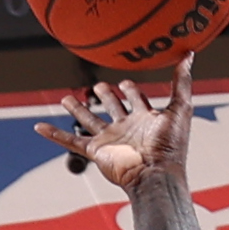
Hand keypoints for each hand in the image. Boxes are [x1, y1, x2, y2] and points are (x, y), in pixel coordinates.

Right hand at [35, 61, 193, 194]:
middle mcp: (127, 128)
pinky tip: (40, 127)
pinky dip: (54, 135)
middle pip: (112, 107)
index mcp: (146, 119)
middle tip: (98, 86)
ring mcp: (110, 140)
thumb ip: (182, 82)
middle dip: (105, 96)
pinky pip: (70, 141)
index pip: (136, 99)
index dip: (131, 90)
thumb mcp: (180, 108)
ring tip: (66, 98)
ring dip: (78, 110)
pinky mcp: (96, 151)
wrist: (156, 174)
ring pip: (89, 120)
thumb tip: (188, 54)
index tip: (125, 82)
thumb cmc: (171, 146)